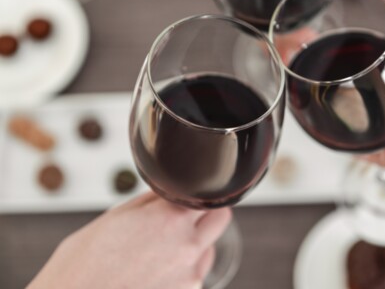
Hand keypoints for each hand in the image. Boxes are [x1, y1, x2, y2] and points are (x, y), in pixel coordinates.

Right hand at [28, 192, 230, 288]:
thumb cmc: (82, 266)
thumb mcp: (114, 217)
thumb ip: (151, 202)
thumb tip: (170, 190)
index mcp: (169, 219)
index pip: (206, 195)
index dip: (195, 194)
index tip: (187, 197)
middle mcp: (187, 246)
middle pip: (220, 219)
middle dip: (206, 215)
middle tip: (184, 218)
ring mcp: (189, 276)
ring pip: (210, 249)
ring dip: (195, 245)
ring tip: (160, 252)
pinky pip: (196, 276)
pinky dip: (183, 272)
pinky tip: (155, 274)